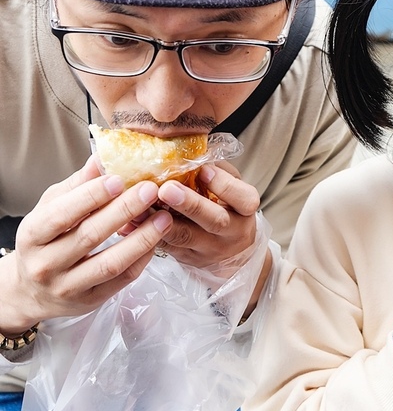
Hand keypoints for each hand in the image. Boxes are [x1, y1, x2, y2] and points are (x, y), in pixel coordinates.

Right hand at [0, 156, 172, 334]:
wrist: (29, 290)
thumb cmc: (44, 239)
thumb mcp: (50, 208)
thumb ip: (77, 185)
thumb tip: (103, 156)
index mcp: (33, 236)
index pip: (61, 214)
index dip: (90, 196)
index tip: (119, 178)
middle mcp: (46, 265)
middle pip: (89, 236)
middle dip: (123, 211)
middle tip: (150, 190)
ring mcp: (68, 287)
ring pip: (109, 263)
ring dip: (140, 239)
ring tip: (164, 217)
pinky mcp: (90, 301)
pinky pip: (121, 280)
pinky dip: (141, 259)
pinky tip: (157, 240)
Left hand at [124, 161, 260, 272]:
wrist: (232, 254)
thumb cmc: (228, 208)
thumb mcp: (231, 189)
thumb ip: (216, 171)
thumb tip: (189, 150)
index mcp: (245, 209)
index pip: (243, 198)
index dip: (223, 184)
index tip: (202, 169)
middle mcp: (232, 232)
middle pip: (214, 220)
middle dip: (190, 204)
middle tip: (166, 189)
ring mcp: (210, 249)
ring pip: (185, 237)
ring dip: (160, 221)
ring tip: (140, 206)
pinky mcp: (188, 259)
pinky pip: (166, 247)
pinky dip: (146, 234)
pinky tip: (130, 223)